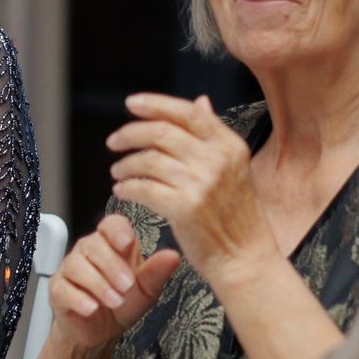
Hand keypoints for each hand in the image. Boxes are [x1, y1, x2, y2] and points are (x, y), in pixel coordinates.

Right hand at [47, 214, 182, 356]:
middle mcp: (88, 251)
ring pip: (77, 265)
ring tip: (114, 301)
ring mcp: (70, 269)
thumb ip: (156, 273)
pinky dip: (78, 298)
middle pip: (94, 245)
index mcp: (112, 244)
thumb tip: (173, 256)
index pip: (111, 225)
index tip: (127, 243)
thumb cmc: (123, 303)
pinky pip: (63, 288)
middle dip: (112, 266)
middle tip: (127, 286)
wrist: (101, 332)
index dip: (117, 231)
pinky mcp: (58, 289)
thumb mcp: (146, 290)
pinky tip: (92, 308)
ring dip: (98, 284)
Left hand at [107, 94, 274, 282]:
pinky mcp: (184, 208)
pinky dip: (127, 187)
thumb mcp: (235, 167)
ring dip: (125, 164)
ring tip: (118, 171)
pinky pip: (143, 188)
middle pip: (160, 132)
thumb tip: (200, 101)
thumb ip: (214, 134)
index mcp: (230, 145)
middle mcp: (216, 160)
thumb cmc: (238, 216)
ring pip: (148, 159)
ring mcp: (200, 184)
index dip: (155, 103)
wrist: (244, 258)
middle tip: (114, 141)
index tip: (132, 103)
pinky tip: (123, 190)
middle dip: (130, 133)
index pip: (187, 112)